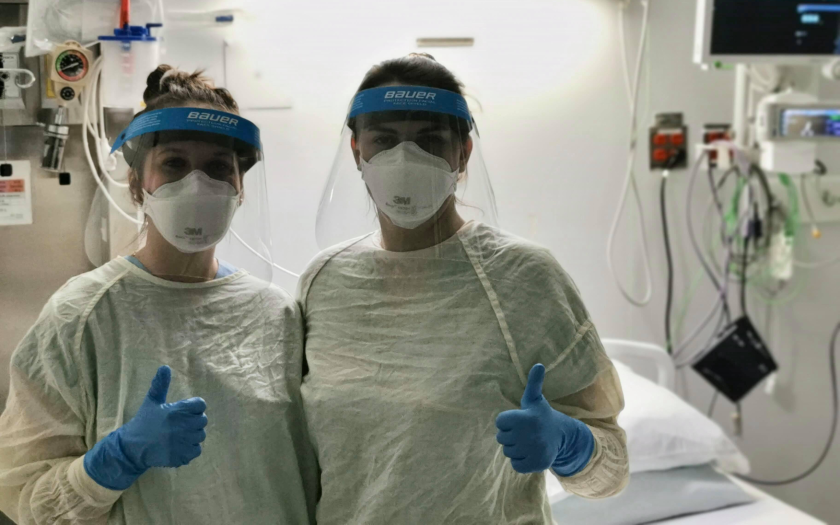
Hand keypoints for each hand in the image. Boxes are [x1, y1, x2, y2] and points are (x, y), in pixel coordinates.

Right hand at [84, 366, 207, 489]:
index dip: (193, 407)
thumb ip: (160, 385)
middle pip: (203, 420)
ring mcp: (183, 442)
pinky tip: (178, 446)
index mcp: (177, 410)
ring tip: (177, 436)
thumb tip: (165, 367)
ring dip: (192, 436)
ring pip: (200, 436)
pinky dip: (190, 449)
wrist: (133, 448)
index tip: (182, 412)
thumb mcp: (151, 401)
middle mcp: (183, 426)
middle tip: (178, 425)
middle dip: (193, 421)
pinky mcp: (182, 456)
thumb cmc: (144, 422)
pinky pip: (196, 450)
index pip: (201, 404)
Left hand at [495, 364, 593, 475]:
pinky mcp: (536, 464)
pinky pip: (515, 465)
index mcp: (525, 418)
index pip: (499, 422)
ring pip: (508, 452)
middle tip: (524, 432)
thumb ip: (533, 383)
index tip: (520, 419)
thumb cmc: (540, 415)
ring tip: (528, 442)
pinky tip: (530, 453)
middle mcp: (529, 434)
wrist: (560, 436)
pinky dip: (520, 461)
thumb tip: (539, 364)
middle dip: (510, 435)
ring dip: (515, 448)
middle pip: (501, 438)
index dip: (507, 421)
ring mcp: (533, 450)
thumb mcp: (535, 399)